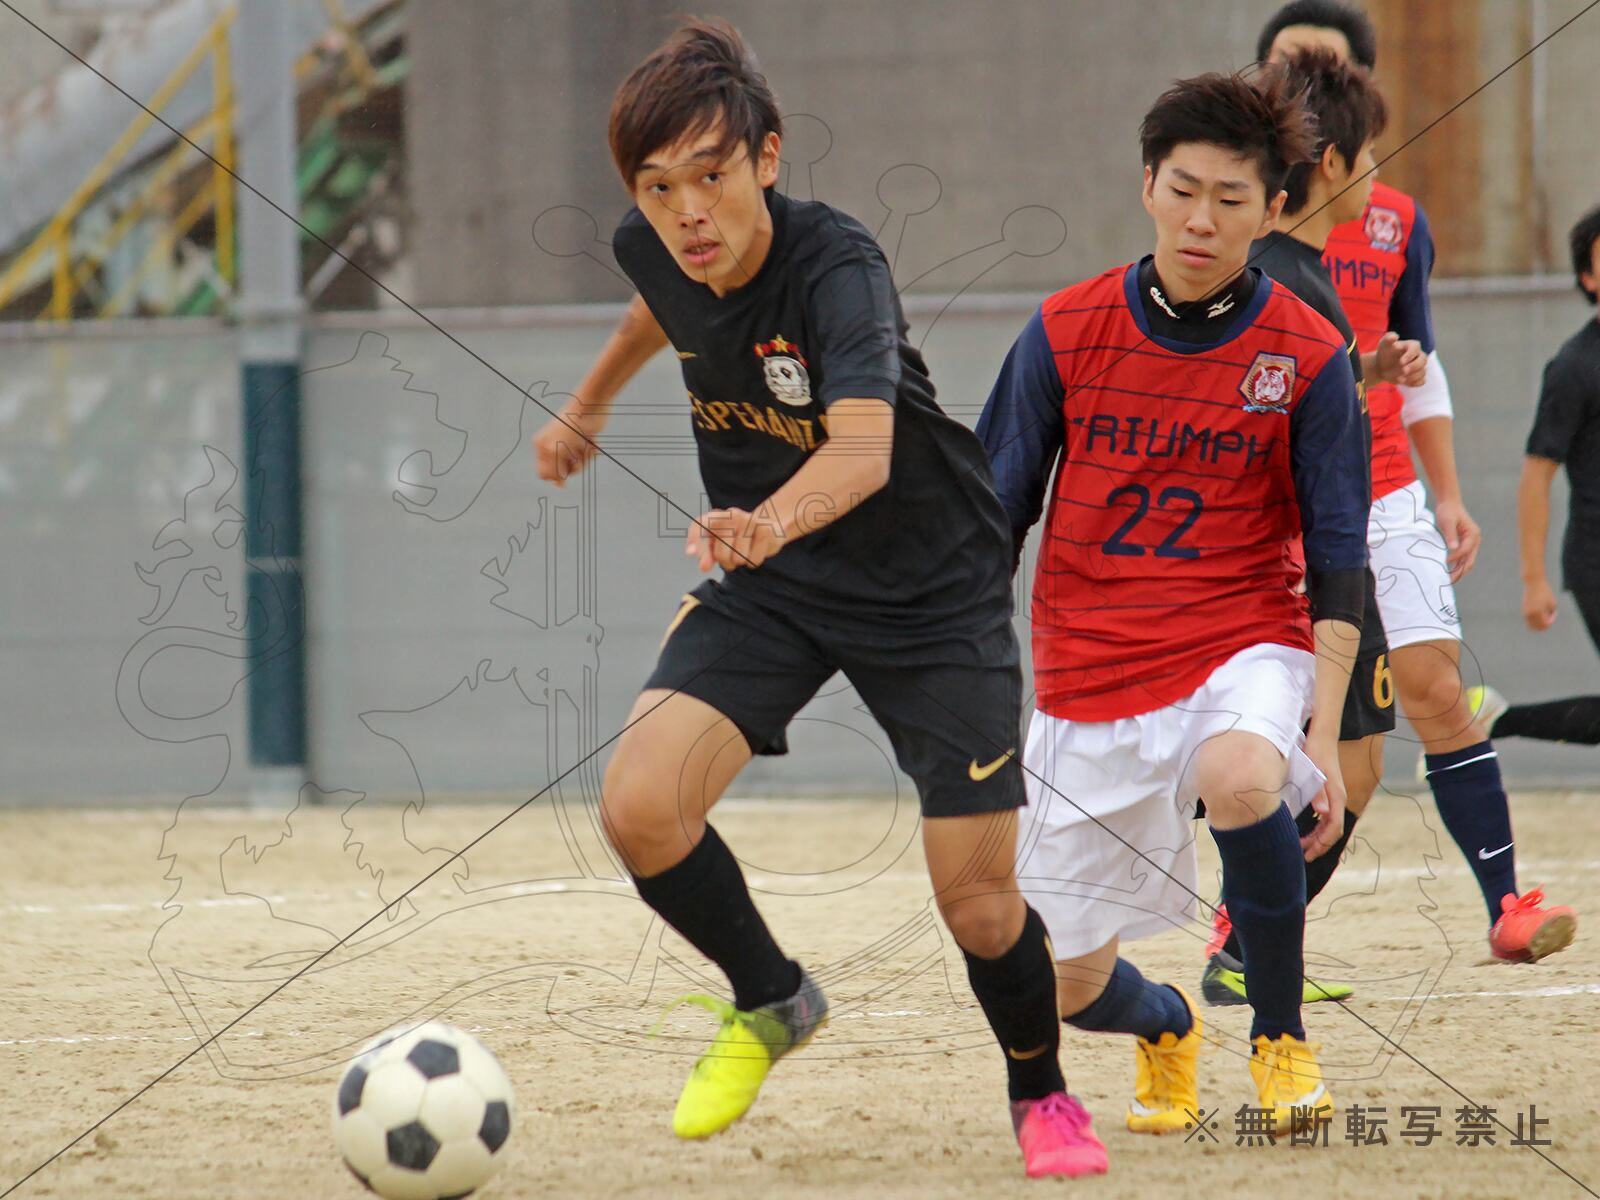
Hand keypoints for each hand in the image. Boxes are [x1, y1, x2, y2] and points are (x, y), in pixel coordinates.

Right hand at [532, 404, 607, 486]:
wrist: (590, 408)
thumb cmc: (571, 428)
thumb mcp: (557, 451)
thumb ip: (554, 470)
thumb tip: (559, 486)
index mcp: (541, 446)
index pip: (544, 473)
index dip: (555, 474)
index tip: (564, 467)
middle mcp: (553, 446)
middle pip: (562, 472)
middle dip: (572, 465)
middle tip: (576, 454)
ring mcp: (568, 444)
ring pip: (576, 466)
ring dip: (584, 459)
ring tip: (586, 446)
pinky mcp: (583, 443)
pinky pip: (586, 458)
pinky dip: (590, 452)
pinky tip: (592, 441)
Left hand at [685, 507, 784, 572]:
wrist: (770, 523)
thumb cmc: (739, 536)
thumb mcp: (721, 542)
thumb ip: (708, 554)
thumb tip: (703, 567)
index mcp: (718, 516)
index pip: (701, 524)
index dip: (694, 538)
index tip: (690, 553)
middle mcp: (732, 515)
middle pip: (720, 554)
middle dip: (726, 561)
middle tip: (732, 553)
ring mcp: (749, 522)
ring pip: (738, 559)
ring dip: (741, 562)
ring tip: (746, 549)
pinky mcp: (765, 532)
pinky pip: (753, 561)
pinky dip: (753, 561)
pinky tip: (756, 550)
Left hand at [1299, 733, 1346, 861]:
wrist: (1322, 737)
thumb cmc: (1316, 753)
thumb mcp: (1315, 773)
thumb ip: (1319, 794)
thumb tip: (1323, 813)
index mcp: (1337, 797)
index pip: (1334, 829)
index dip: (1322, 844)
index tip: (1308, 854)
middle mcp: (1338, 799)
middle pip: (1332, 830)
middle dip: (1319, 845)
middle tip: (1303, 855)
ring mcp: (1334, 796)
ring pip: (1329, 824)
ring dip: (1318, 837)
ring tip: (1303, 845)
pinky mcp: (1329, 792)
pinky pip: (1326, 816)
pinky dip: (1318, 826)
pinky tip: (1306, 829)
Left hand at [1376, 331, 1426, 386]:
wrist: (1382, 365)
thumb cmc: (1385, 352)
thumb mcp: (1384, 344)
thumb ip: (1388, 338)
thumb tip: (1395, 336)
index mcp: (1412, 346)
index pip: (1416, 348)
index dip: (1410, 355)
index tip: (1401, 361)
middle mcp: (1418, 356)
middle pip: (1423, 360)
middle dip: (1414, 367)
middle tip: (1403, 371)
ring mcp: (1419, 367)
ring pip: (1422, 372)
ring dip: (1412, 377)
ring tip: (1399, 379)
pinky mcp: (1417, 376)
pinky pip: (1422, 381)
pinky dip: (1414, 383)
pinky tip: (1404, 382)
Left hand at [1432, 497, 1480, 580]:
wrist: (1449, 503)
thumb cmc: (1448, 511)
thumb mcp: (1447, 521)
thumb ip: (1450, 535)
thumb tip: (1453, 549)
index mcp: (1473, 534)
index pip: (1465, 550)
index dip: (1455, 557)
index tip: (1444, 562)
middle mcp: (1475, 540)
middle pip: (1469, 560)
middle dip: (1460, 571)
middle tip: (1449, 581)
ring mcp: (1470, 543)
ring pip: (1466, 561)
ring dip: (1458, 571)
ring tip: (1448, 580)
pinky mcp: (1464, 544)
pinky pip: (1461, 558)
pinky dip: (1456, 565)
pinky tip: (1447, 572)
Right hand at [1522, 578, 1557, 630]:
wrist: (1533, 584)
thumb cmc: (1545, 592)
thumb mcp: (1552, 602)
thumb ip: (1552, 613)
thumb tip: (1548, 621)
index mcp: (1538, 612)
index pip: (1544, 625)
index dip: (1550, 622)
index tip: (1552, 614)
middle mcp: (1530, 614)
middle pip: (1536, 627)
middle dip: (1543, 625)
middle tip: (1548, 617)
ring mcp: (1525, 613)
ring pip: (1531, 626)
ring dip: (1538, 623)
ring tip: (1543, 614)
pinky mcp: (1523, 610)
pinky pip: (1528, 621)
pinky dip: (1534, 620)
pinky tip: (1539, 612)